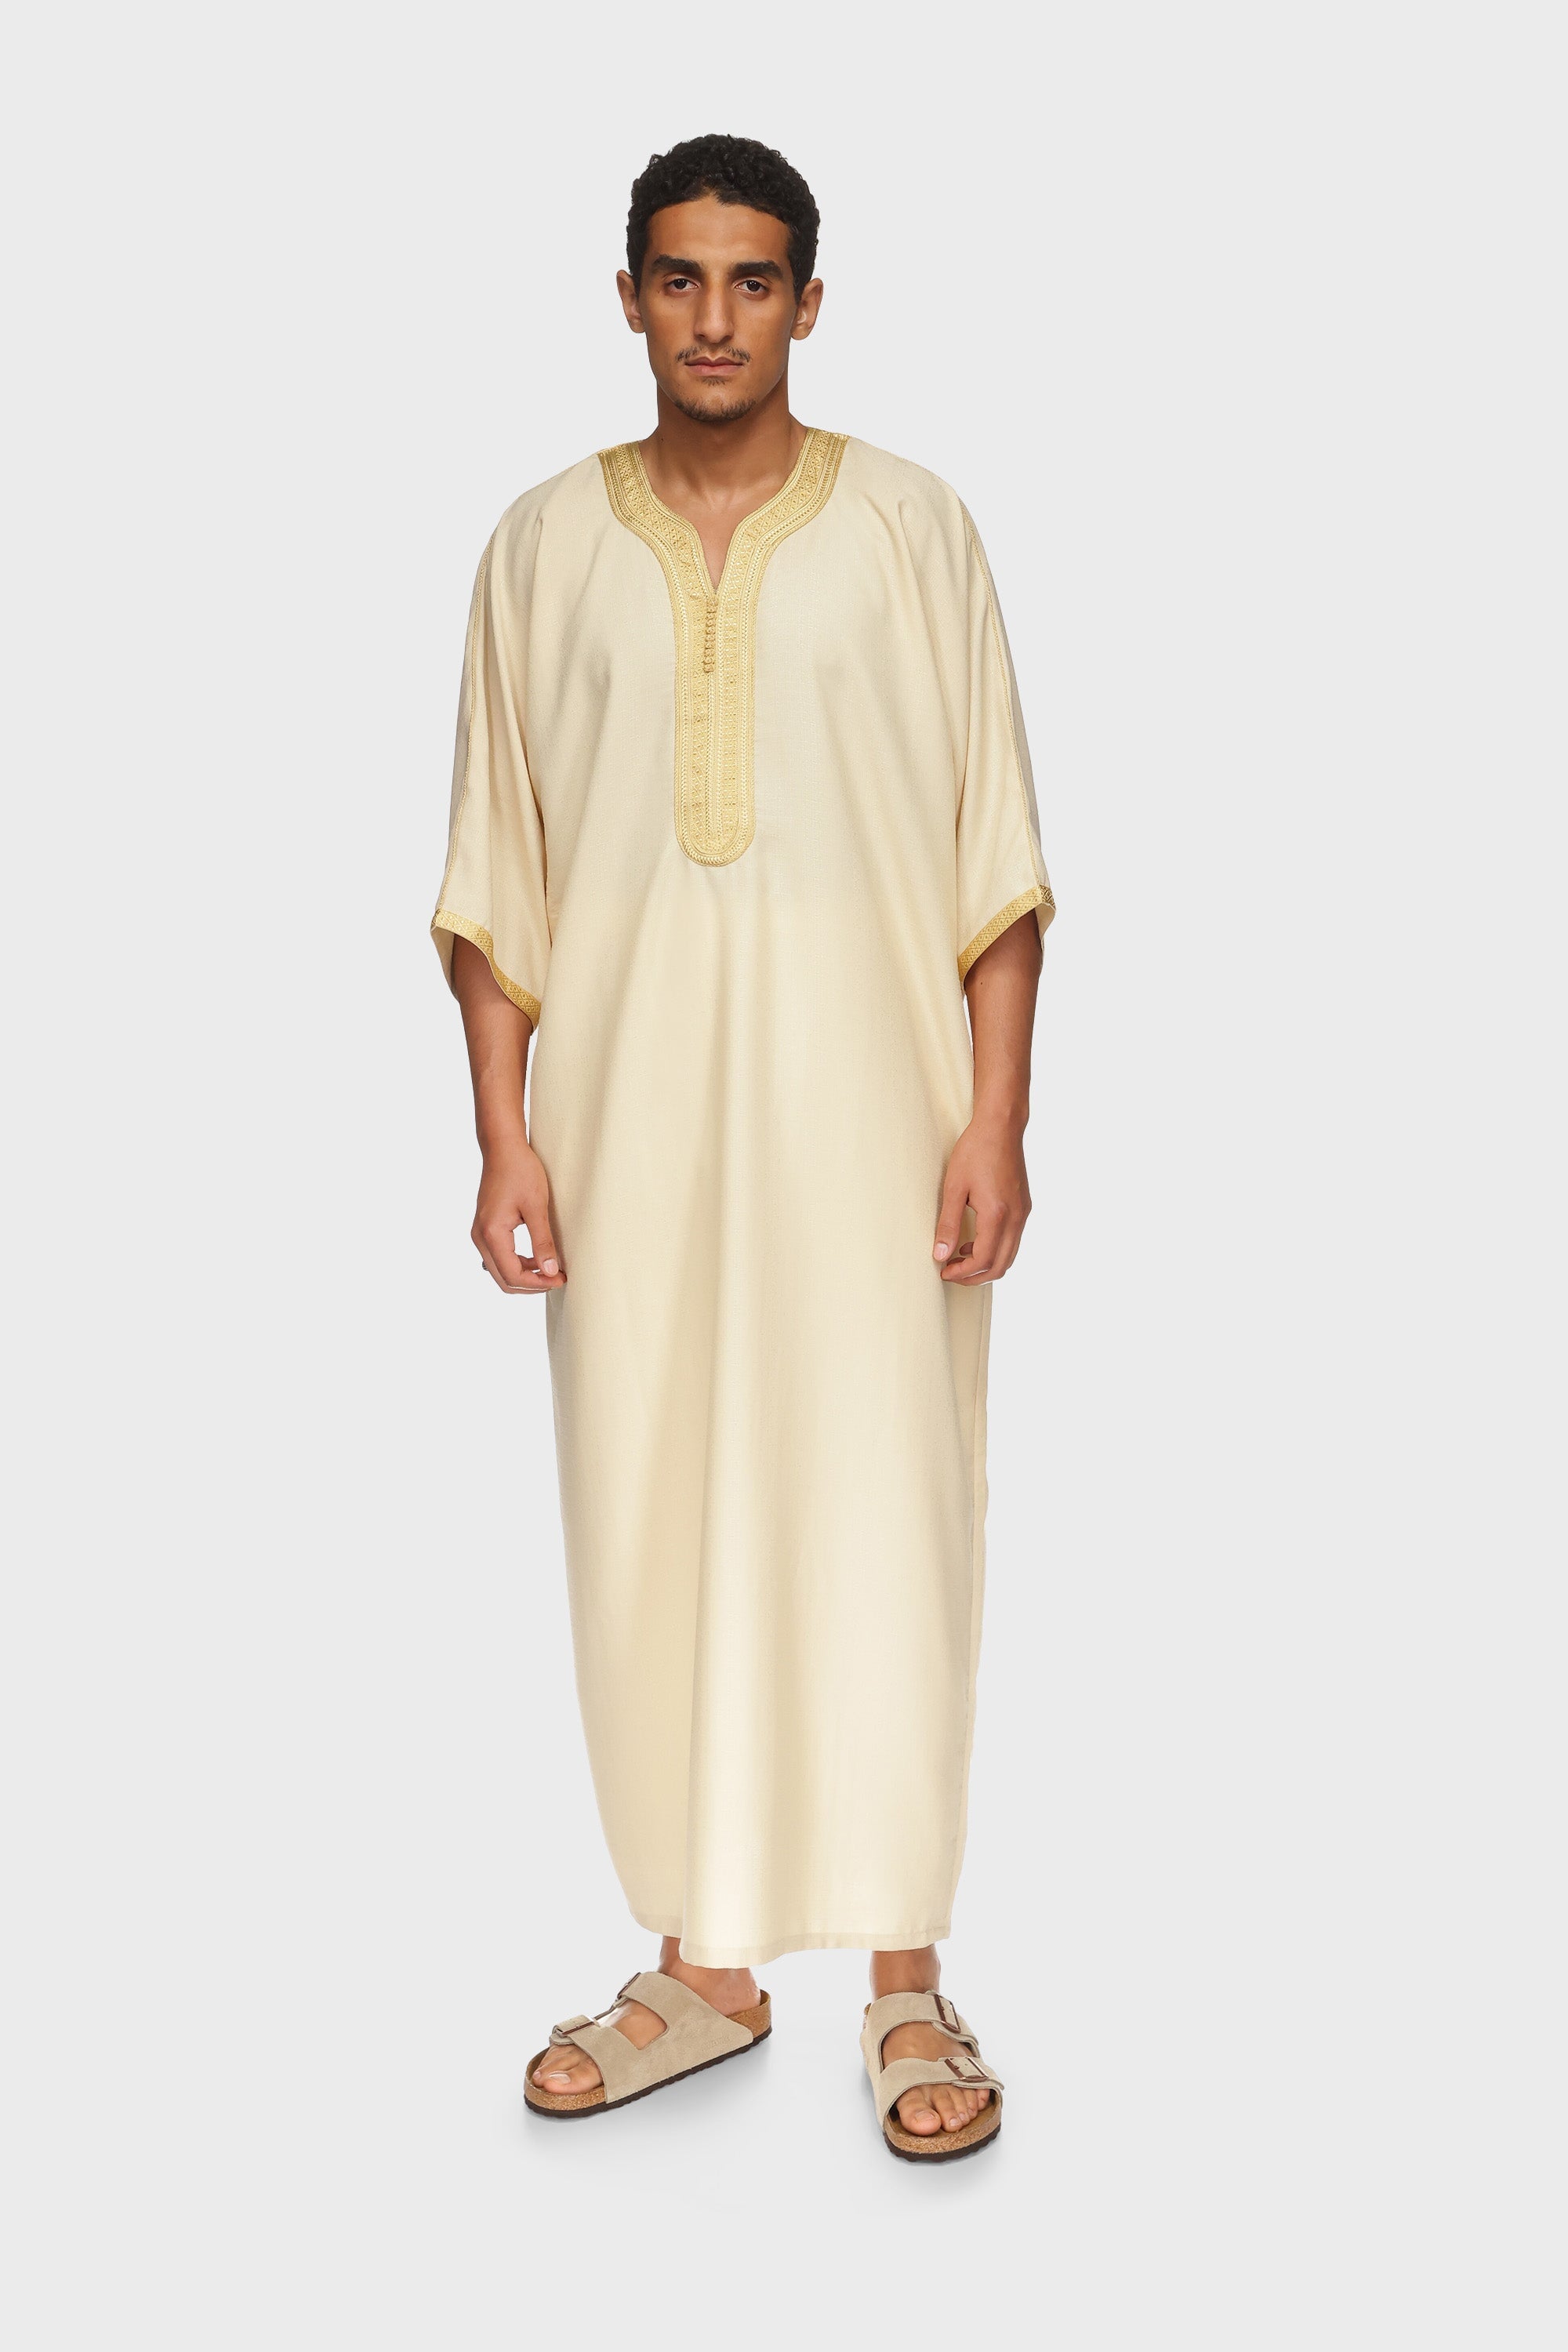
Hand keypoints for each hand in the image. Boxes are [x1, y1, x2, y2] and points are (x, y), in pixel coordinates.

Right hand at [472, 1139, 564, 1293]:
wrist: (502, 1148)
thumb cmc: (520, 1171)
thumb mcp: (536, 1206)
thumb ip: (542, 1241)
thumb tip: (551, 1271)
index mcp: (491, 1233)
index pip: (512, 1275)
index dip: (538, 1283)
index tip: (561, 1279)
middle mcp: (480, 1237)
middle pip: (503, 1279)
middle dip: (531, 1285)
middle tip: (557, 1279)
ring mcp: (480, 1233)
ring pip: (500, 1270)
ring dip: (524, 1275)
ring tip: (550, 1270)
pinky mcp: (485, 1228)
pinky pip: (499, 1257)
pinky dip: (517, 1263)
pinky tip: (537, 1258)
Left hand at [933, 1117, 1029, 1283]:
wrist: (1001, 1127)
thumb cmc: (975, 1151)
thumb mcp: (954, 1187)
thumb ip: (947, 1223)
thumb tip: (939, 1254)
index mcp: (998, 1214)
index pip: (984, 1259)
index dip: (963, 1273)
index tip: (944, 1272)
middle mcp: (1016, 1218)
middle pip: (1001, 1265)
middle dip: (975, 1276)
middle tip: (951, 1273)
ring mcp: (1023, 1213)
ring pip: (1009, 1255)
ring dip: (986, 1264)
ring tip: (959, 1258)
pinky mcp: (1024, 1207)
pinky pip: (1013, 1240)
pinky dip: (995, 1249)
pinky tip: (974, 1240)